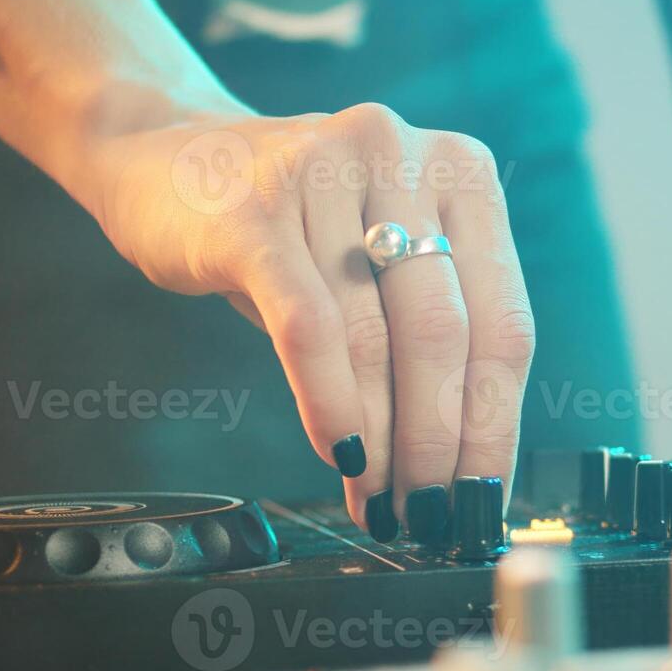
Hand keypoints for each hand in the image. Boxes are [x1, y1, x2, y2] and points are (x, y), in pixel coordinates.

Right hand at [93, 104, 533, 538]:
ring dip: (380, 440)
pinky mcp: (252, 210)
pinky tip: (337, 451)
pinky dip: (327, 400)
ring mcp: (325, 173)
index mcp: (464, 174)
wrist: (168, 159)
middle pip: (442, 334)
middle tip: (427, 514)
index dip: (495, 426)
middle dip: (437, 443)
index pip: (503, 324)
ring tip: (377, 500)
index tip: (481, 499)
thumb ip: (423, 342)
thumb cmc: (293, 229)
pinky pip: (306, 325)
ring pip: (371, 338)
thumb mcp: (376, 263)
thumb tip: (455, 469)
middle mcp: (403, 156)